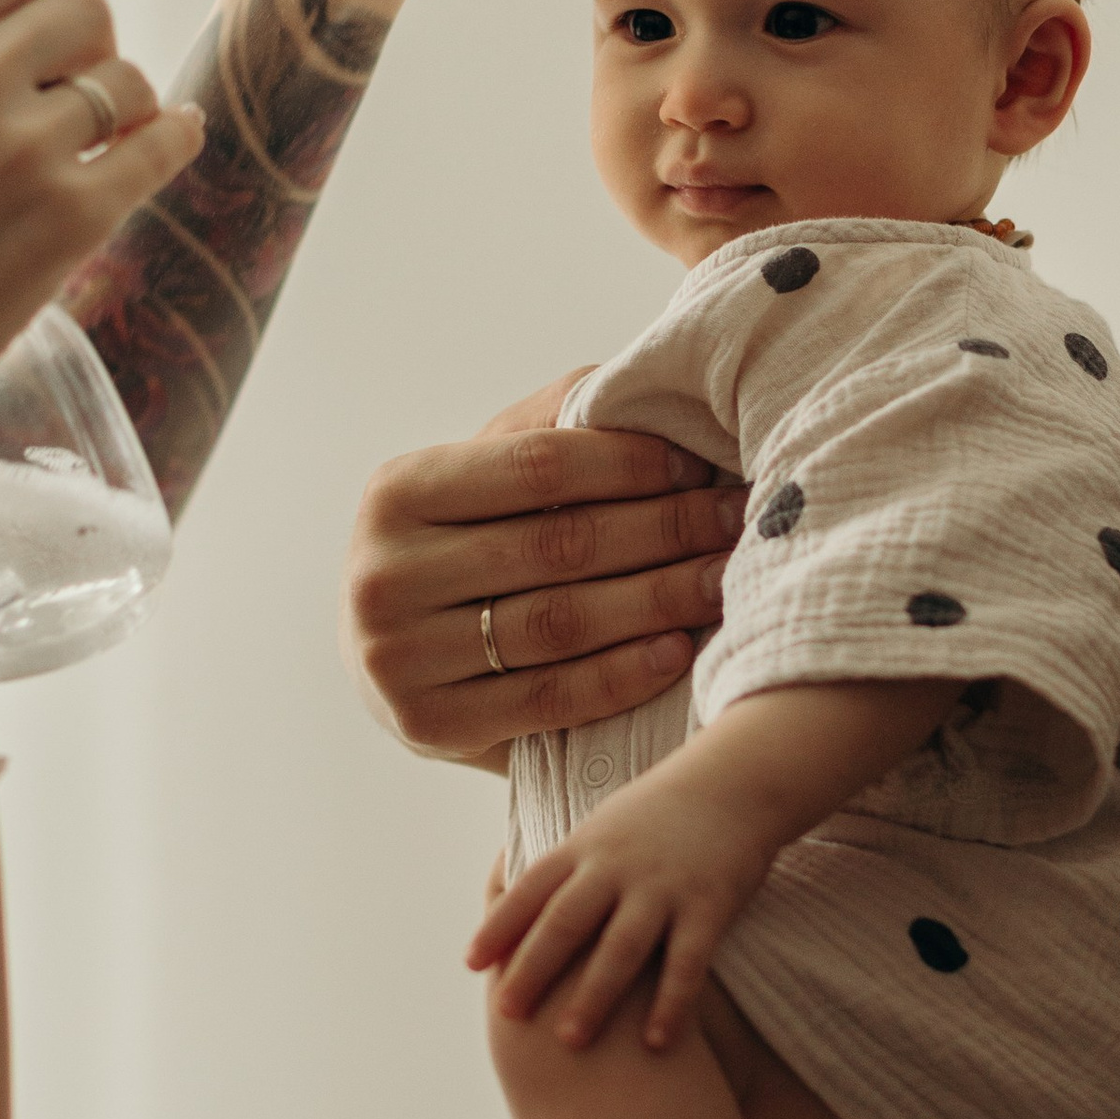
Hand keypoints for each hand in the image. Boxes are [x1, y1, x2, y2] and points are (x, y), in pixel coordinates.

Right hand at [0, 0, 203, 490]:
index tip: (22, 23)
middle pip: (83, 7)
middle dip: (77, 42)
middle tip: (60, 82)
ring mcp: (27, 147)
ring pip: (126, 78)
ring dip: (115, 102)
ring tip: (88, 136)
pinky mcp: (75, 214)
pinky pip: (164, 141)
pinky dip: (173, 136)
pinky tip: (170, 135)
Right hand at [348, 389, 745, 763]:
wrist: (392, 657)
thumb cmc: (463, 545)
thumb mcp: (485, 474)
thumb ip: (554, 426)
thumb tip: (651, 392)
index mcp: (397, 492)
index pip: (535, 465)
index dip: (629, 462)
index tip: (699, 463)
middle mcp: (383, 574)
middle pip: (556, 545)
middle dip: (664, 528)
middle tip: (736, 520)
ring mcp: (398, 658)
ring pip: (559, 623)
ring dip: (660, 599)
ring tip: (725, 580)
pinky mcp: (430, 726)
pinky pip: (550, 699)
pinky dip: (624, 674)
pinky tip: (680, 648)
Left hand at [469, 748, 777, 1049]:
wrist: (734, 783)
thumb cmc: (658, 816)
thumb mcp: (602, 828)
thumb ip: (564, 868)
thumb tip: (511, 898)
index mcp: (585, 847)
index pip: (531, 888)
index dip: (501, 925)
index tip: (471, 963)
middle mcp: (618, 866)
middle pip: (567, 921)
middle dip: (533, 967)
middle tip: (507, 1013)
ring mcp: (663, 886)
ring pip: (622, 946)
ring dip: (595, 994)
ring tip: (571, 1040)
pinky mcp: (709, 905)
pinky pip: (688, 962)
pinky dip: (671, 1003)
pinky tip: (656, 1043)